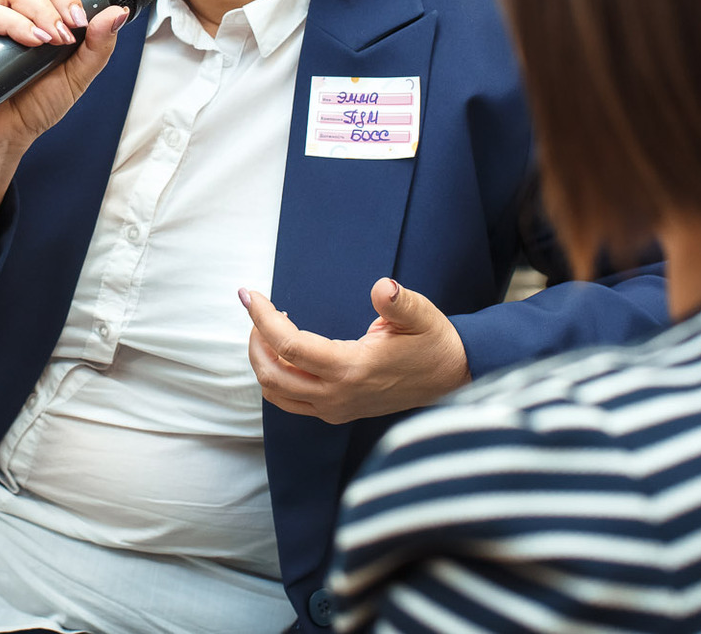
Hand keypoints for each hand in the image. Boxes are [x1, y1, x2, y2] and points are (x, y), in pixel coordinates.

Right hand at [0, 0, 131, 289]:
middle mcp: (9, 3)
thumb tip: (117, 10)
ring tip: (58, 40)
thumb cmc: (34, 102)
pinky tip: (34, 41)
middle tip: (78, 24)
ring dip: (42, 9)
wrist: (2, 136)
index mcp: (37, 5)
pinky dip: (14, 23)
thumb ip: (99, 45)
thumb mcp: (78, 75)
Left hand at [241, 278, 470, 424]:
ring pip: (276, 392)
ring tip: (270, 329)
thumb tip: (383, 288)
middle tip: (259, 310)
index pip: (289, 346)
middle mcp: (338, 395)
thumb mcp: (421, 316)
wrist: (451, 377)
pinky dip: (276, 377)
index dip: (263, 319)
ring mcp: (335, 408)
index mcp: (352, 369)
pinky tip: (286, 351)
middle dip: (255, 339)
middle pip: (272, 373)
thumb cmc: (433, 342)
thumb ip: (400, 303)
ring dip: (262, 360)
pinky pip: (290, 402)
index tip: (249, 295)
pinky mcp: (337, 412)